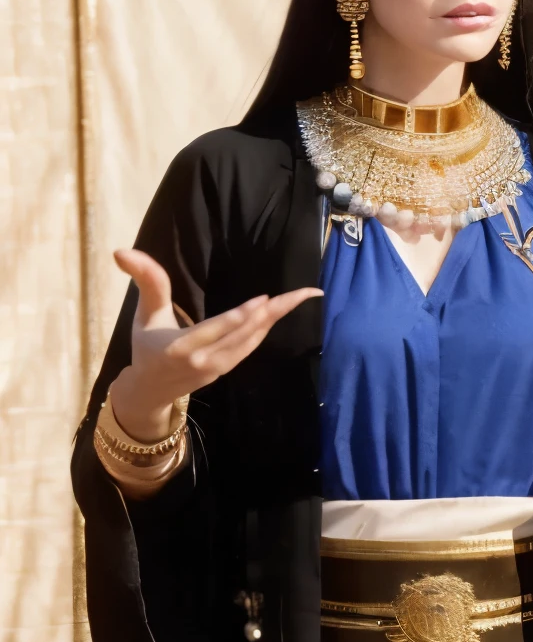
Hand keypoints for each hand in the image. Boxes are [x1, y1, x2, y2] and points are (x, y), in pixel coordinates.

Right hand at [109, 248, 321, 440]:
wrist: (149, 390)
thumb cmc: (145, 346)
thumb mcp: (144, 314)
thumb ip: (146, 282)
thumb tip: (122, 251)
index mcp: (179, 347)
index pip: (213, 330)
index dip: (238, 317)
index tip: (262, 300)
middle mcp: (202, 360)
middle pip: (242, 335)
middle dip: (272, 314)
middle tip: (302, 293)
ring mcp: (216, 367)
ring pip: (251, 342)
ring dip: (275, 321)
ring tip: (298, 298)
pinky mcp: (224, 370)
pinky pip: (249, 349)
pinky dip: (264, 331)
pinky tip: (278, 315)